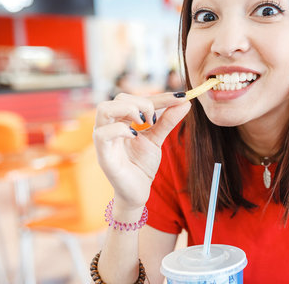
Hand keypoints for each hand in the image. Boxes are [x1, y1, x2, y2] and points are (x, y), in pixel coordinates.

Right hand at [93, 92, 190, 210]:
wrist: (137, 192)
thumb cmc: (142, 164)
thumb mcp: (158, 139)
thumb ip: (168, 121)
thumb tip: (185, 102)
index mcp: (121, 121)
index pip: (136, 99)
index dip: (160, 97)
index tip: (180, 97)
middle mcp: (109, 127)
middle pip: (118, 99)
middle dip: (143, 102)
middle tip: (156, 119)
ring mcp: (104, 141)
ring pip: (104, 109)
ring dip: (129, 110)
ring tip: (145, 123)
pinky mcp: (103, 156)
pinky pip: (102, 134)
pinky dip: (120, 130)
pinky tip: (135, 135)